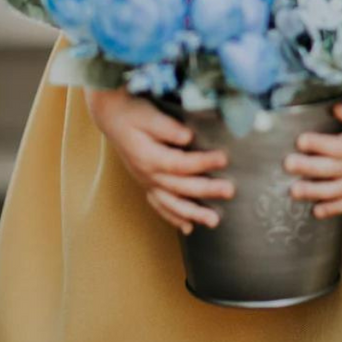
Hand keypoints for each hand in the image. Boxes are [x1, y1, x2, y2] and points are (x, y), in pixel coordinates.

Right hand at [84, 87, 234, 234]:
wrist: (112, 117)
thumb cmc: (132, 113)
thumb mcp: (147, 114)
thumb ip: (166, 127)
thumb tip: (187, 136)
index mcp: (149, 157)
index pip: (181, 164)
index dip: (203, 162)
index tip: (223, 158)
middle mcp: (148, 175)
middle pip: (181, 187)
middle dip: (206, 190)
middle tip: (229, 191)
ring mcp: (147, 182)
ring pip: (172, 203)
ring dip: (193, 213)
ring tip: (213, 221)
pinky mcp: (148, 184)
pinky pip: (161, 206)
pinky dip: (174, 218)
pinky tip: (188, 227)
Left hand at [283, 95, 341, 218]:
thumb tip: (336, 110)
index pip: (340, 147)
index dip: (320, 145)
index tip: (300, 140)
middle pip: (335, 169)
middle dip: (310, 168)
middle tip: (288, 164)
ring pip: (340, 189)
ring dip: (316, 192)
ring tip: (294, 191)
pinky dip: (334, 208)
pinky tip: (316, 212)